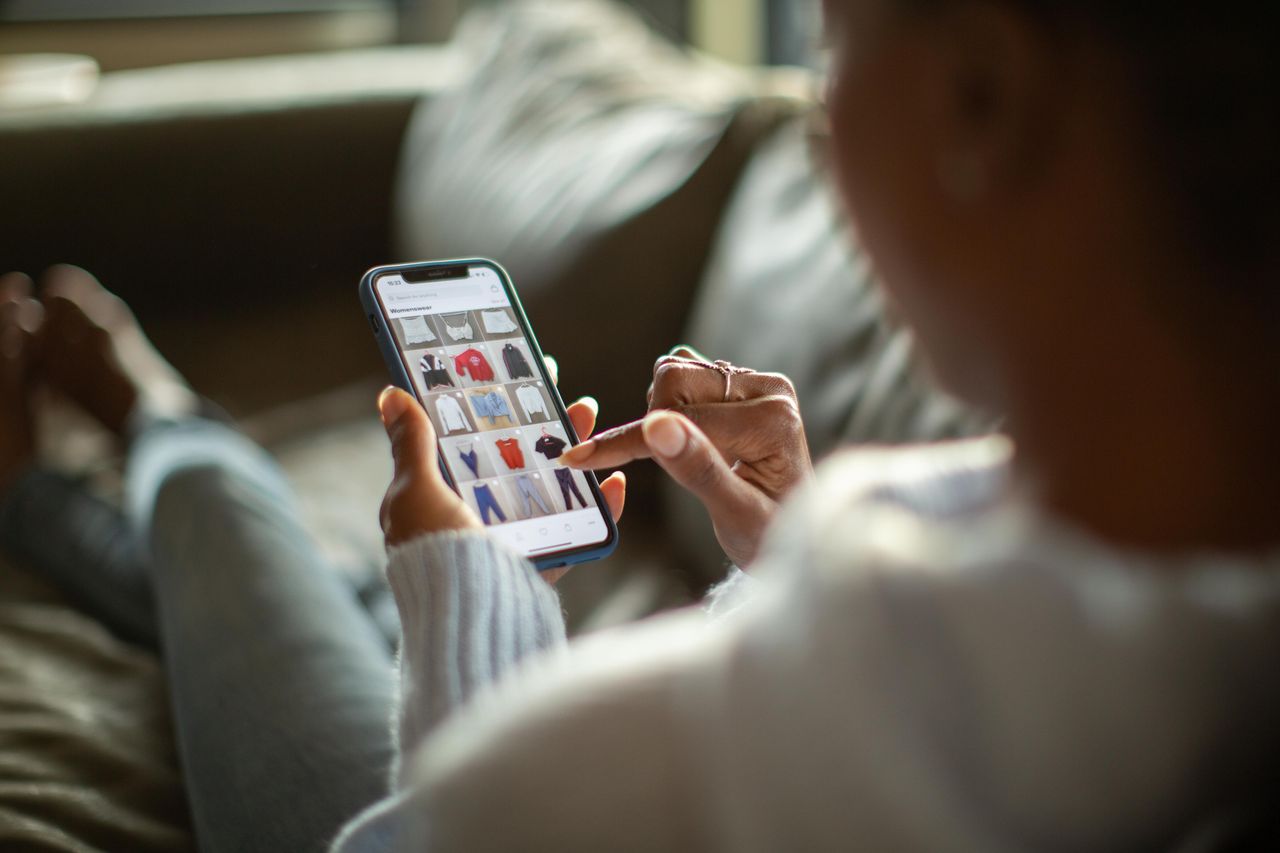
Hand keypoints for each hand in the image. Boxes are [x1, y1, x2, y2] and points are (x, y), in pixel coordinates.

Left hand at [379, 357, 625, 583]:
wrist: (468, 620)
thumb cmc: (435, 554)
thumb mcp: (416, 492)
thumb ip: (413, 445)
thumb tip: (391, 394)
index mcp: (441, 497)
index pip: (470, 439)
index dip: (493, 406)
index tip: (518, 375)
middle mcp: (476, 517)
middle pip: (518, 458)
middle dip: (543, 423)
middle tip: (565, 392)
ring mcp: (513, 540)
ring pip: (551, 485)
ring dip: (574, 449)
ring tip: (589, 415)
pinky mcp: (543, 564)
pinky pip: (579, 530)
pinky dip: (600, 507)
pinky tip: (614, 482)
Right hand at [559, 347, 810, 566]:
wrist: (790, 533)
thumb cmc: (768, 534)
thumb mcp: (736, 515)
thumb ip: (699, 471)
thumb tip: (656, 426)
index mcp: (774, 421)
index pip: (683, 419)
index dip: (628, 442)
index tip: (579, 458)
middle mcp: (769, 390)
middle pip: (675, 378)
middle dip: (654, 424)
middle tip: (672, 466)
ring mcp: (755, 383)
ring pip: (674, 372)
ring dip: (661, 414)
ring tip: (686, 457)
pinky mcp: (740, 384)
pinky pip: (682, 375)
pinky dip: (668, 408)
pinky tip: (686, 441)